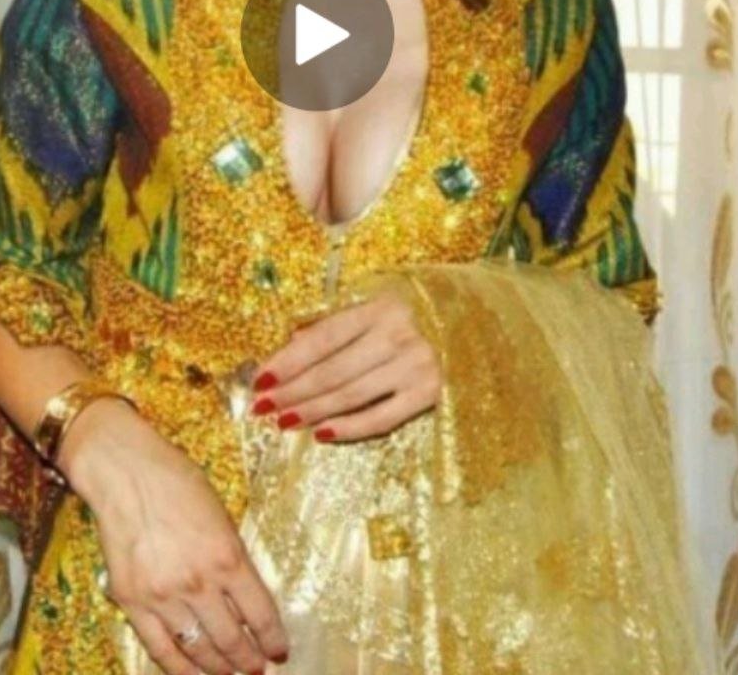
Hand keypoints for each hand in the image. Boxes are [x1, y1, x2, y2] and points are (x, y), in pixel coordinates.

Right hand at [60, 399, 289, 674]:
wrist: (125, 471)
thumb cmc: (177, 481)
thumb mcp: (221, 515)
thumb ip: (232, 558)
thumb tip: (244, 598)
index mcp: (228, 556)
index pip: (260, 613)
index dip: (272, 639)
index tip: (279, 651)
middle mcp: (199, 583)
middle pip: (231, 639)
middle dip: (249, 660)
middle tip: (257, 669)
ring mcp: (163, 596)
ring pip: (199, 649)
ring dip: (219, 668)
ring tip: (231, 673)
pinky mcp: (132, 602)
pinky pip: (160, 649)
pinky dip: (180, 669)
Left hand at [248, 291, 442, 442]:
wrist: (477, 324)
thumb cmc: (416, 311)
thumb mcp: (378, 303)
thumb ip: (337, 322)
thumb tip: (291, 344)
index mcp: (379, 307)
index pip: (323, 338)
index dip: (288, 360)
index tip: (260, 378)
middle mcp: (397, 335)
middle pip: (333, 371)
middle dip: (292, 391)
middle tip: (263, 407)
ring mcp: (416, 366)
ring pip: (351, 395)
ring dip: (313, 411)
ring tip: (284, 422)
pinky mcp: (430, 395)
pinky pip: (382, 418)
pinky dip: (350, 428)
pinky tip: (323, 433)